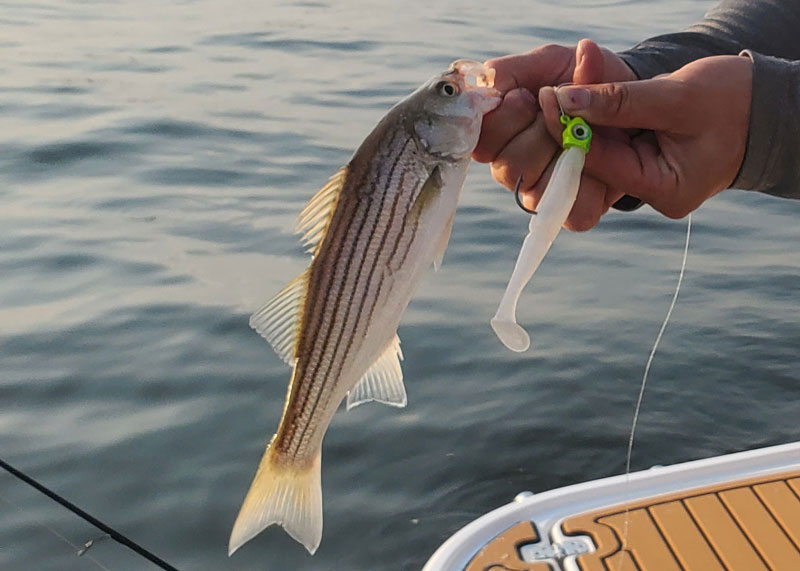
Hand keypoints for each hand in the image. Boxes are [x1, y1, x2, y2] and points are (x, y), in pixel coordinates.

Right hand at [474, 39, 636, 229]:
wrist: (636, 98)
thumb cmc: (586, 80)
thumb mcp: (552, 61)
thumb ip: (514, 68)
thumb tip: (487, 77)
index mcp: (500, 136)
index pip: (480, 143)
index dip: (503, 119)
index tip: (524, 96)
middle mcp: (514, 168)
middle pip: (507, 168)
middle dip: (541, 132)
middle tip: (563, 110)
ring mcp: (542, 193)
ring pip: (536, 190)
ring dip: (567, 153)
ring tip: (587, 130)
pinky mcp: (575, 212)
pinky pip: (573, 212)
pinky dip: (592, 184)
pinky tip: (601, 156)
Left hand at [539, 55, 752, 220]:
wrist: (767, 107)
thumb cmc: (734, 102)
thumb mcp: (677, 97)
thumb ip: (621, 101)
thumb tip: (569, 99)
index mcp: (665, 190)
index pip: (603, 162)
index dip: (572, 130)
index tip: (551, 97)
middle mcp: (651, 192)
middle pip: (596, 159)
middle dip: (572, 125)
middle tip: (549, 92)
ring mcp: (647, 177)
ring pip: (601, 148)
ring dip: (583, 119)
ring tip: (561, 90)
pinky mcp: (644, 160)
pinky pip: (612, 140)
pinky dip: (599, 118)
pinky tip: (581, 96)